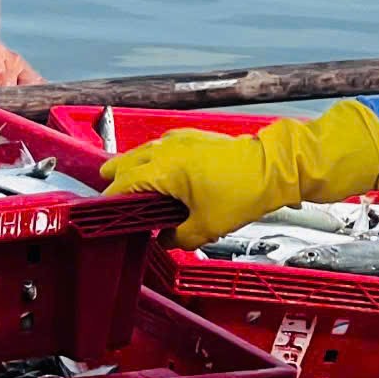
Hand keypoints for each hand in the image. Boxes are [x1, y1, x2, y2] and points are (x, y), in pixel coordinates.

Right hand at [102, 100, 378, 248]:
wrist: (273, 168)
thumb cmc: (241, 194)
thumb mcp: (206, 227)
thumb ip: (178, 237)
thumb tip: (165, 240)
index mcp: (161, 171)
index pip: (122, 185)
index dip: (110, 202)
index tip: (104, 217)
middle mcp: (165, 150)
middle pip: (126, 163)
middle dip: (115, 180)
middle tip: (110, 200)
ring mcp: (180, 140)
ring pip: (143, 152)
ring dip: (134, 168)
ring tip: (130, 186)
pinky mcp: (195, 137)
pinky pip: (163, 146)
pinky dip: (154, 158)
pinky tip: (161, 171)